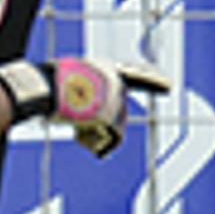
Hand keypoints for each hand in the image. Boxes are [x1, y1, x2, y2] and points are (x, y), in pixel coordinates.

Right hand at [0, 56, 169, 157]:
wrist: (45, 89)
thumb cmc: (47, 86)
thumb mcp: (68, 82)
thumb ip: (84, 94)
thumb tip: (78, 115)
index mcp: (105, 68)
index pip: (135, 75)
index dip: (153, 82)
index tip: (169, 86)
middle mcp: (116, 82)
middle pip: (119, 115)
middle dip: (103, 129)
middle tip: (80, 133)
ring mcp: (115, 98)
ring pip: (115, 131)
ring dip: (96, 138)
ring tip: (75, 132)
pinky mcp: (113, 115)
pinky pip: (111, 141)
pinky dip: (97, 145)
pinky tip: (79, 138)